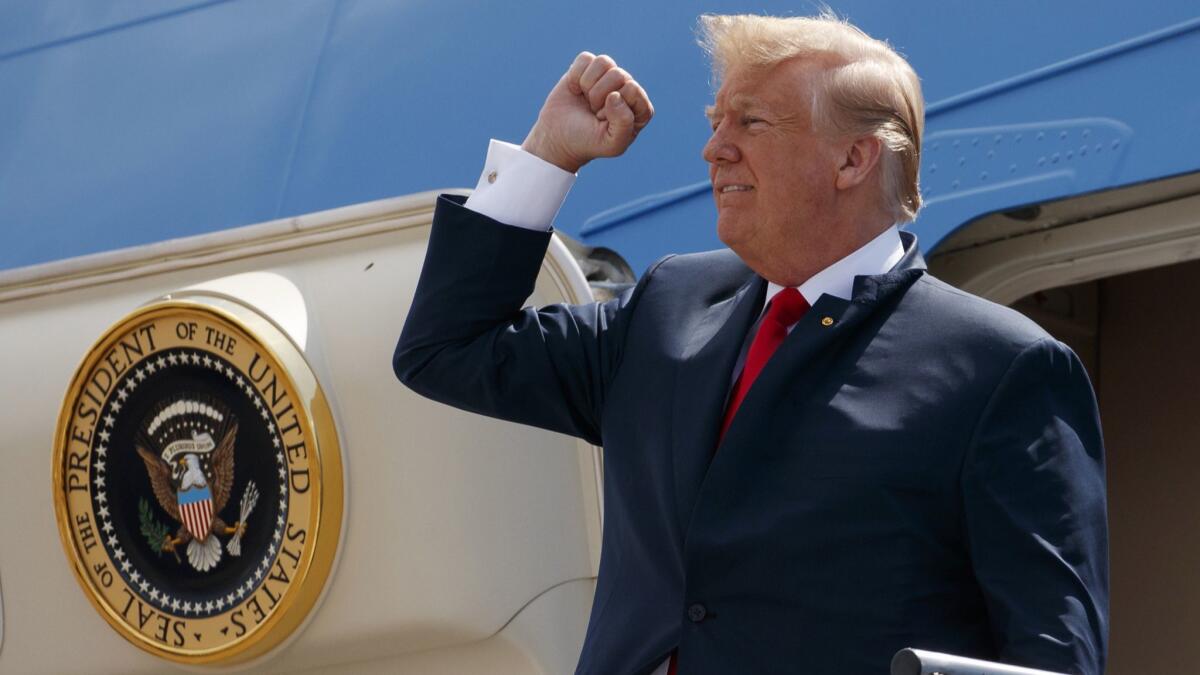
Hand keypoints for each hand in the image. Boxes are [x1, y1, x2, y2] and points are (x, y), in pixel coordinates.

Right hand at [522, 52, 653, 172]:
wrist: (558, 138)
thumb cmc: (588, 142)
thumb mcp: (612, 143)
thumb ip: (624, 124)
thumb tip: (615, 95)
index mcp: (640, 108)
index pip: (633, 90)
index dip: (614, 106)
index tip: (604, 121)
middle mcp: (627, 89)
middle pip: (618, 74)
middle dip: (599, 96)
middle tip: (593, 112)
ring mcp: (608, 77)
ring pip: (604, 62)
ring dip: (588, 84)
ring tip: (586, 100)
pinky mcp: (588, 68)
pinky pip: (586, 58)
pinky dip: (575, 76)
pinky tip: (576, 90)